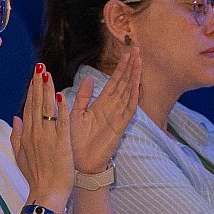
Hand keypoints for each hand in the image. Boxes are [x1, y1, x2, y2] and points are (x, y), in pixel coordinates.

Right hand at [9, 63, 74, 208]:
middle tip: (40, 66)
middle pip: (36, 104)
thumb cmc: (35, 177)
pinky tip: (60, 95)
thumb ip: (16, 136)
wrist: (46, 194)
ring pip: (47, 109)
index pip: (29, 107)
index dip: (32, 90)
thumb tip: (14, 118)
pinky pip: (61, 122)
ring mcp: (48, 138)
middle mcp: (35, 133)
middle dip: (38, 84)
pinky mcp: (61, 143)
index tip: (34, 76)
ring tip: (47, 74)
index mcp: (27, 135)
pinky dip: (61, 109)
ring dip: (47, 90)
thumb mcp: (20, 156)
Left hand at [69, 46, 140, 174]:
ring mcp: (117, 118)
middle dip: (130, 66)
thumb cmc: (75, 142)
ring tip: (139, 60)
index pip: (114, 82)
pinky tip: (137, 83)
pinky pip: (128, 110)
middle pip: (124, 84)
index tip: (127, 52)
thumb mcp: (76, 114)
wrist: (77, 165)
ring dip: (134, 77)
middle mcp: (111, 109)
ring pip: (128, 93)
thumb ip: (83, 96)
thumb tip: (89, 77)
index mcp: (100, 105)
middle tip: (136, 48)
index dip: (121, 68)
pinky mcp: (119, 128)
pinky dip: (133, 96)